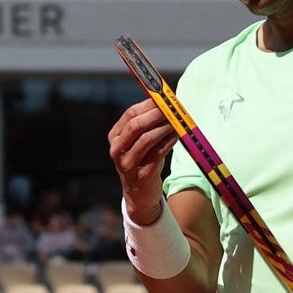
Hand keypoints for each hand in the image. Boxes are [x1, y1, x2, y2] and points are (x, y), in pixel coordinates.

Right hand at [108, 98, 177, 224]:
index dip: (148, 104)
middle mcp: (117, 149)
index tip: (163, 97)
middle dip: (155, 114)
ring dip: (164, 127)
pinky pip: (158, 153)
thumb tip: (164, 102)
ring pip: (147, 138)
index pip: (130, 114)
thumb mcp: (137, 144)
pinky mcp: (142, 173)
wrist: (139, 195)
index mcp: (115, 137)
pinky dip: (169, 141)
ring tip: (177, 121)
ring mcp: (128, 163)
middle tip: (171, 108)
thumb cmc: (142, 162)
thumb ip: (146, 125)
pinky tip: (177, 135)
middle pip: (136, 125)